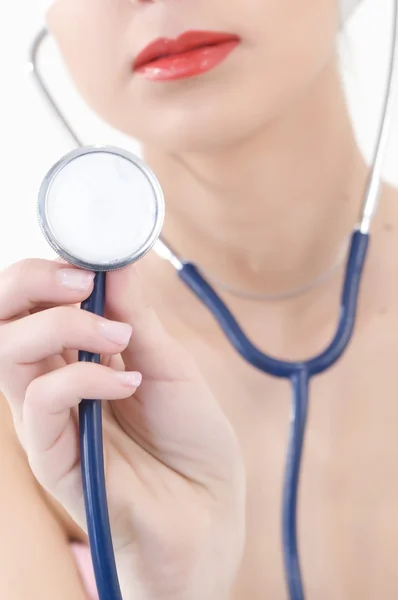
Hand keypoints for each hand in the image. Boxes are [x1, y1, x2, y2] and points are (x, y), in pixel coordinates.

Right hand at [0, 259, 245, 599]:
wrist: (207, 505)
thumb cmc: (190, 434)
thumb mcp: (168, 362)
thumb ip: (136, 317)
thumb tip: (116, 262)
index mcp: (77, 355)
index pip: (33, 302)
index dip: (48, 271)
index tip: (90, 260)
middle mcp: (54, 381)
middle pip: (3, 320)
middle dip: (30, 283)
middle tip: (81, 280)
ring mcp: (49, 418)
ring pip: (7, 352)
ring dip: (61, 325)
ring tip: (118, 335)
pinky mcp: (52, 455)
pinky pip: (41, 402)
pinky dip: (82, 377)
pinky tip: (126, 382)